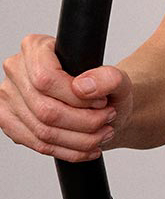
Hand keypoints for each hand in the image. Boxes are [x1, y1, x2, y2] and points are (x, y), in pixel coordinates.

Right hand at [0, 34, 130, 162]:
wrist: (100, 104)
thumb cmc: (103, 88)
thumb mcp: (119, 79)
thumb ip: (109, 77)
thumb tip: (83, 87)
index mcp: (35, 47)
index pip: (47, 79)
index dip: (77, 98)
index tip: (101, 102)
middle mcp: (15, 70)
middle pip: (45, 109)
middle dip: (84, 122)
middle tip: (107, 119)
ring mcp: (8, 97)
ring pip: (42, 131)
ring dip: (79, 139)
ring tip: (102, 134)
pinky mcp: (9, 122)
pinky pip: (37, 144)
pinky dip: (68, 150)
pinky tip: (88, 147)